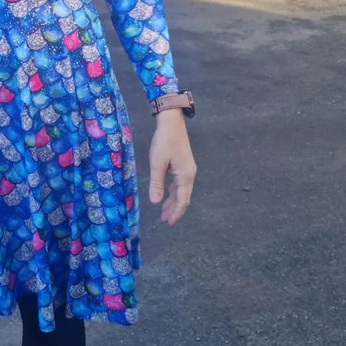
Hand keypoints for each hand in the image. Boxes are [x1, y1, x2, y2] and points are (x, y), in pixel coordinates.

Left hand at [148, 109, 196, 225]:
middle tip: (165, 221)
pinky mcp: (183, 165)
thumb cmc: (164, 141)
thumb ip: (156, 183)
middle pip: (183, 197)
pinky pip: (179, 184)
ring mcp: (187, 170)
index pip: (182, 200)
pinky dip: (173, 192)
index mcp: (185, 176)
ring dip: (173, 202)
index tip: (169, 223)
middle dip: (174, 210)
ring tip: (164, 212)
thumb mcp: (157, 163)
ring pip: (181, 191)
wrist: (172, 122)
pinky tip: (166, 195)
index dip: (176, 213)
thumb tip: (155, 202)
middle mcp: (189, 175)